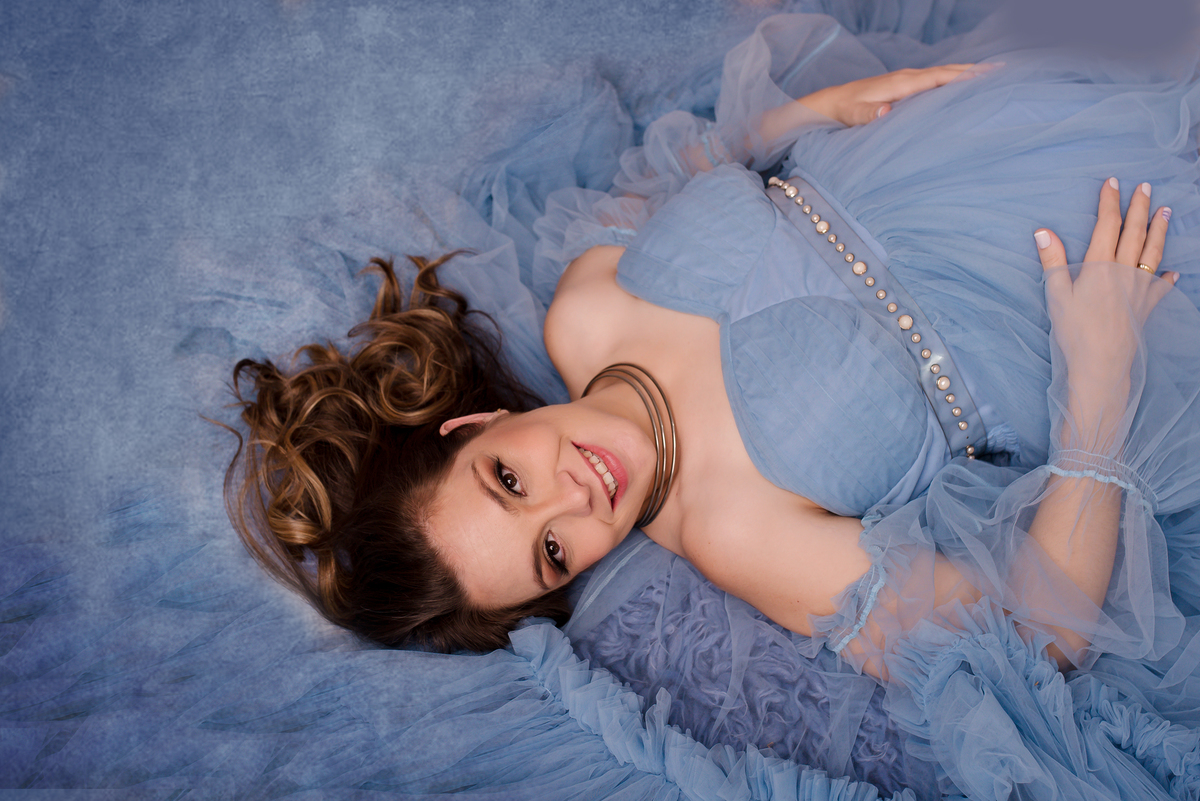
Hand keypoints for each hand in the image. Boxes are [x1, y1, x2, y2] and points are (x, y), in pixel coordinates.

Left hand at [796, 64, 980, 126]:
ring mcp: (908, 80)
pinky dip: (955, 80)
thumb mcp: (853, 115)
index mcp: (902, 83)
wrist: (831, 102)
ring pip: (945, 74)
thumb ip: (868, 114)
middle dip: (975, 71)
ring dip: (968, 74)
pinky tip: (965, 85)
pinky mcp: (906, 86)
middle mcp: (908, 77)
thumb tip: (885, 112)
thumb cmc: (843, 110)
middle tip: (1005, 71)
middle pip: (948, 71)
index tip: (989, 77)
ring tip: (995, 75)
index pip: (940, 78)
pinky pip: (937, 80)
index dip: (964, 77)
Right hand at [1035, 179, 1176, 437]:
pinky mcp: (1147, 306)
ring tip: (1166, 212)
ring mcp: (1139, 287)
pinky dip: (1168, 278)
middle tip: (1146, 187)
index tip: (1113, 182)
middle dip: (1140, 207)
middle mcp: (1124, 271)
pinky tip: (1174, 272)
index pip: (1107, 225)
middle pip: (1135, 232)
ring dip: (1161, 230)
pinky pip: (1161, 286)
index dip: (1110, 202)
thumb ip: (1052, 261)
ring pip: (1153, 252)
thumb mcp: (1057, 293)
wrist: (1102, 361)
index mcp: (1100, 265)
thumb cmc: (1075, 329)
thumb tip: (1043, 231)